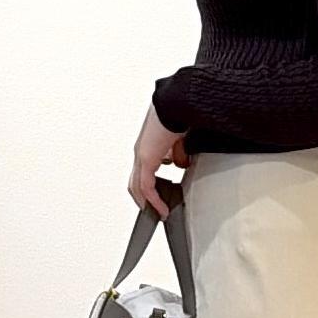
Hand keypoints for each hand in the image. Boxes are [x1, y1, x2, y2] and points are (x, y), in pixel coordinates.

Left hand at [130, 104, 190, 218]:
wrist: (176, 104)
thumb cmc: (178, 113)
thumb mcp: (180, 138)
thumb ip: (178, 152)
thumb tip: (182, 163)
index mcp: (148, 144)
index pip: (143, 170)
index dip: (149, 185)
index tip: (160, 196)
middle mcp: (141, 150)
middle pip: (135, 181)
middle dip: (144, 198)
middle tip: (155, 210)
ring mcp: (141, 156)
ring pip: (137, 187)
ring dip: (148, 202)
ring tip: (158, 213)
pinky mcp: (146, 160)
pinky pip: (147, 187)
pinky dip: (154, 201)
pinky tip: (162, 209)